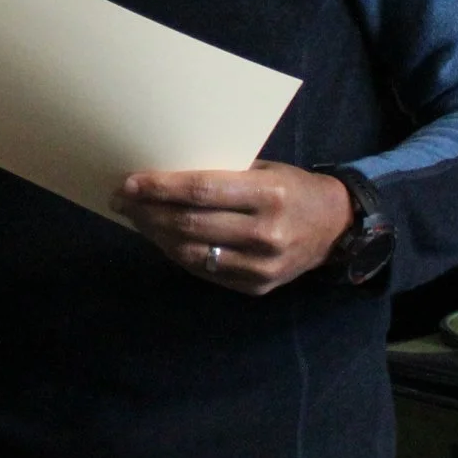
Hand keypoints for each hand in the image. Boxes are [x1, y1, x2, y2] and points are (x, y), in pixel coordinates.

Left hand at [110, 162, 351, 295]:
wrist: (335, 227)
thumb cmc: (291, 187)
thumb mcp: (263, 169)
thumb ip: (221, 175)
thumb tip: (164, 172)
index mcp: (269, 195)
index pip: (202, 191)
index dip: (161, 188)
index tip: (129, 182)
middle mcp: (266, 234)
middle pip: (191, 223)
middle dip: (148, 210)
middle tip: (122, 199)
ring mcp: (261, 267)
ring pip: (191, 252)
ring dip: (156, 234)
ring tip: (135, 217)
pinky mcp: (255, 287)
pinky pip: (204, 270)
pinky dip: (176, 252)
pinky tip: (160, 237)